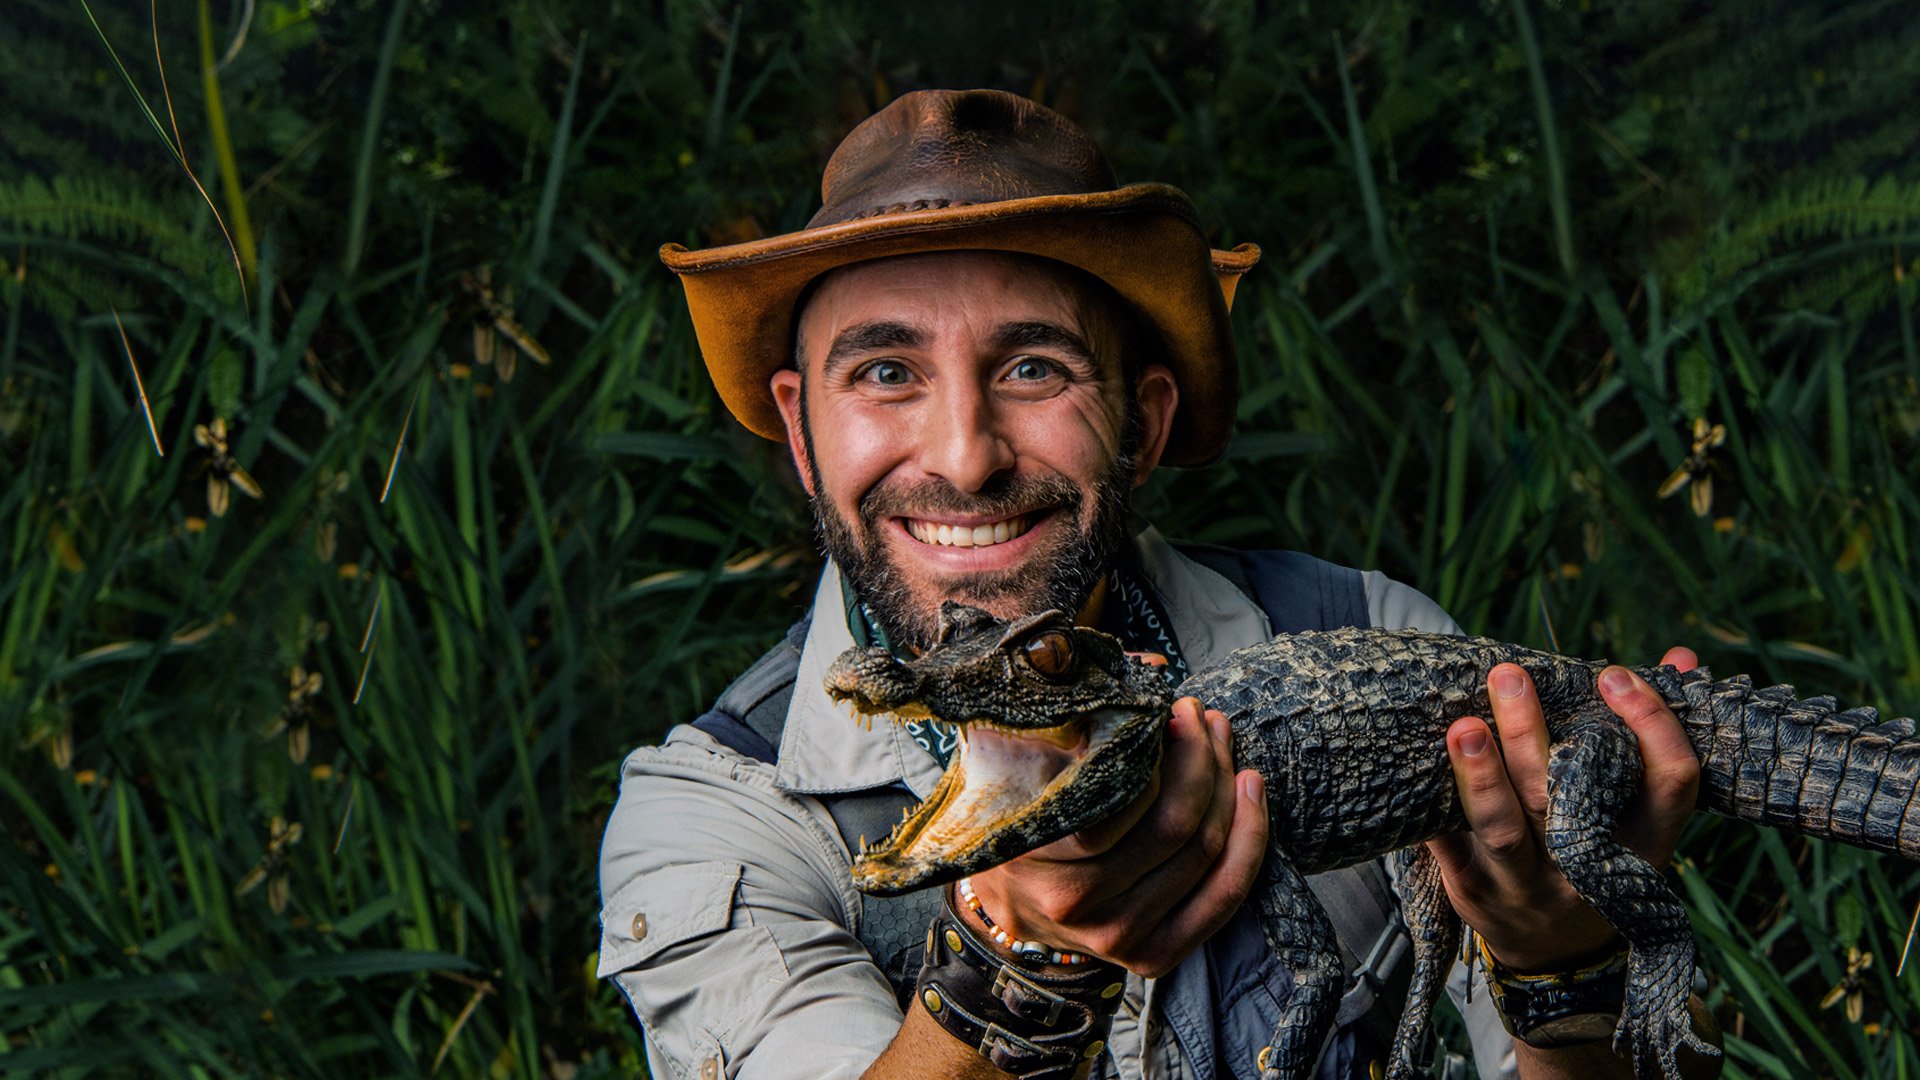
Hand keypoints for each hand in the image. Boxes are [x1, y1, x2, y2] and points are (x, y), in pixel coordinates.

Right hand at [966, 695, 1267, 977]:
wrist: (1005, 896)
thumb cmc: (1017, 808)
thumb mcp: (1019, 751)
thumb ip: (1072, 710)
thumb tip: (1149, 671)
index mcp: (1042, 852)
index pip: (1131, 799)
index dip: (1173, 749)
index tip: (1176, 707)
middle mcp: (1079, 905)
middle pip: (1179, 828)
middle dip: (1207, 760)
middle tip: (1204, 718)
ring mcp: (1117, 938)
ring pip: (1207, 859)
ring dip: (1230, 792)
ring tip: (1224, 743)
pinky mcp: (1150, 956)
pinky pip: (1222, 902)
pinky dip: (1248, 845)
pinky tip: (1250, 797)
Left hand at [1427, 648, 1702, 971]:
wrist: (1557, 958)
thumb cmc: (1597, 858)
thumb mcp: (1635, 817)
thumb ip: (1651, 737)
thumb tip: (1681, 656)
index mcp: (1645, 845)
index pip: (1669, 783)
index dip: (1651, 726)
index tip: (1614, 674)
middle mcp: (1590, 869)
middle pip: (1565, 798)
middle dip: (1531, 734)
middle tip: (1509, 674)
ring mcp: (1531, 887)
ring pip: (1505, 831)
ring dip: (1481, 778)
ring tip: (1462, 727)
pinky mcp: (1477, 894)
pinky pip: (1451, 850)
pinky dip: (1436, 811)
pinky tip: (1419, 769)